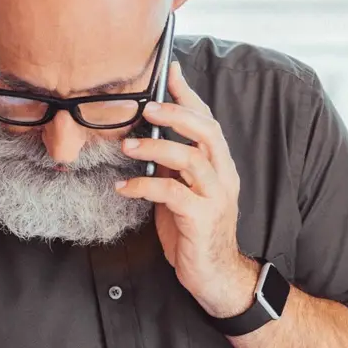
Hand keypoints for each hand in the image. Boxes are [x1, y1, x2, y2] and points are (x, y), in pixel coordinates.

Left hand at [115, 62, 257, 317]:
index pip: (208, 122)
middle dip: (176, 114)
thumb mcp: (183, 192)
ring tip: (127, 146)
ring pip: (190, 158)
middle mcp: (224, 177)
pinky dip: (144, 186)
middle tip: (147, 107)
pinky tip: (124, 187)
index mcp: (220, 166)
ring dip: (156, 147)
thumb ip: (173, 166)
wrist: (215, 276)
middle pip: (206, 132)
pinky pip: (171, 193)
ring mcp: (215, 197)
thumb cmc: (194, 232)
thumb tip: (147, 137)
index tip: (170, 72)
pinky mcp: (200, 219)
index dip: (189, 96)